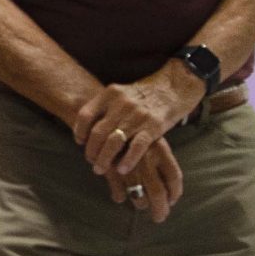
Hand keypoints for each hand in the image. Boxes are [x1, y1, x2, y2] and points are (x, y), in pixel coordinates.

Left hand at [72, 66, 197, 177]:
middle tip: (91, 161)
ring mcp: (137, 115)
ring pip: (113, 142)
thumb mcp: (122, 93)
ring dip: (104, 159)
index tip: (80, 142)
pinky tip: (122, 170)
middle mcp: (121, 104)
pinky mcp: (153, 126)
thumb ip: (106, 107)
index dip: (79, 131)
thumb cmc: (145, 94)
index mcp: (110, 94)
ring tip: (99, 169)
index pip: (85, 115)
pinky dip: (127, 160)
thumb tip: (89, 129)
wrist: (175, 86)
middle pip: (98, 132)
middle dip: (91, 151)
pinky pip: (136, 147)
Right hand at [106, 137, 182, 221]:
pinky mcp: (110, 167)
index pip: (174, 177)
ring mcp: (128, 164)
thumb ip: (160, 159)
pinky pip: (118, 191)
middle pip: (158, 192)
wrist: (104, 117)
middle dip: (160, 209)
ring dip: (141, 204)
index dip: (175, 193)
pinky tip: (120, 197)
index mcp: (160, 148)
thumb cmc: (131, 129)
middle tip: (160, 217)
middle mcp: (146, 158)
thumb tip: (169, 190)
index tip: (172, 201)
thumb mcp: (149, 138)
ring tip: (141, 204)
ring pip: (138, 196)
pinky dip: (119, 196)